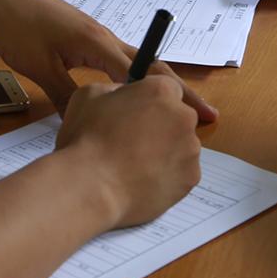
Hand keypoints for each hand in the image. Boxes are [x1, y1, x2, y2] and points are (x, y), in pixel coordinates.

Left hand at [0, 0, 216, 121]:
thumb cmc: (18, 28)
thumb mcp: (38, 66)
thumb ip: (64, 95)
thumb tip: (85, 124)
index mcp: (97, 42)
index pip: (142, 74)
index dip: (169, 98)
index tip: (192, 117)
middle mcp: (105, 37)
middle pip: (153, 66)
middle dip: (180, 92)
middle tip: (207, 115)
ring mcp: (98, 37)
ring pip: (140, 63)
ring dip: (162, 86)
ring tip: (183, 110)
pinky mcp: (87, 39)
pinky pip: (122, 61)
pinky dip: (139, 79)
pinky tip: (141, 97)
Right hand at [56, 77, 202, 227]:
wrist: (91, 189)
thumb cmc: (86, 139)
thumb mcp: (89, 95)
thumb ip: (115, 89)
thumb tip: (123, 97)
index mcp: (160, 91)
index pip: (166, 88)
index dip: (150, 101)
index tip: (136, 114)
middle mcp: (183, 116)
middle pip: (178, 117)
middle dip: (161, 126)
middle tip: (133, 142)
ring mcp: (190, 149)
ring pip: (181, 146)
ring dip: (165, 152)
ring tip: (135, 167)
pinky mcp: (190, 179)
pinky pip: (181, 173)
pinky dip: (167, 177)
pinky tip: (142, 182)